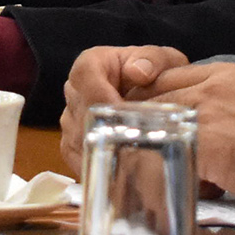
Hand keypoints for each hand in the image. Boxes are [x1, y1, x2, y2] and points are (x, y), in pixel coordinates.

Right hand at [60, 45, 189, 170]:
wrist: (152, 94)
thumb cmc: (156, 75)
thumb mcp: (163, 60)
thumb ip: (152, 59)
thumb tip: (139, 72)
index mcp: (91, 65)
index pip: (86, 76)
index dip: (101, 96)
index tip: (122, 114)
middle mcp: (75, 92)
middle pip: (80, 113)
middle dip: (104, 130)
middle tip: (133, 146)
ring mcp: (71, 120)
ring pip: (77, 139)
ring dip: (101, 151)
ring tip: (130, 162)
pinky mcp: (73, 145)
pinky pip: (78, 159)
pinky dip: (98, 167)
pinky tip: (118, 174)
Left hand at [138, 62, 234, 204]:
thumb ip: (221, 101)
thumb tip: (197, 121)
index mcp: (222, 73)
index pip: (166, 77)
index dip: (150, 99)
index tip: (145, 121)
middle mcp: (210, 86)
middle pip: (153, 97)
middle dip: (142, 123)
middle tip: (139, 147)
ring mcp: (206, 112)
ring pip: (154, 123)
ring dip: (149, 145)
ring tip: (150, 167)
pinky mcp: (206, 142)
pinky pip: (168, 152)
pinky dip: (163, 167)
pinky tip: (166, 181)